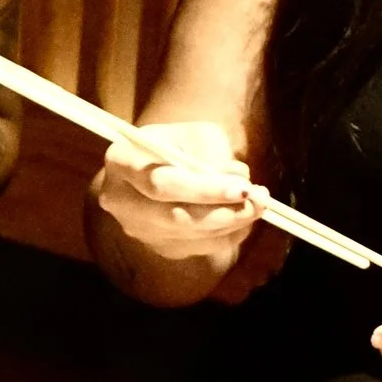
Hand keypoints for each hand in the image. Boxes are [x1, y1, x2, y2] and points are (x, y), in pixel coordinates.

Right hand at [91, 119, 256, 270]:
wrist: (154, 165)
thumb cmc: (177, 144)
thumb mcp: (194, 134)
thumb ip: (214, 155)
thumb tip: (238, 182)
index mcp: (121, 161)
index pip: (161, 183)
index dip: (205, 189)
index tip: (244, 188)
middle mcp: (120, 199)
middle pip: (176, 217)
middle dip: (224, 211)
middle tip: (261, 200)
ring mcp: (136, 228)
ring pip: (190, 235)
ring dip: (232, 223)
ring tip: (261, 204)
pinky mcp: (156, 245)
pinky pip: (198, 246)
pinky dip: (227, 234)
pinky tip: (243, 217)